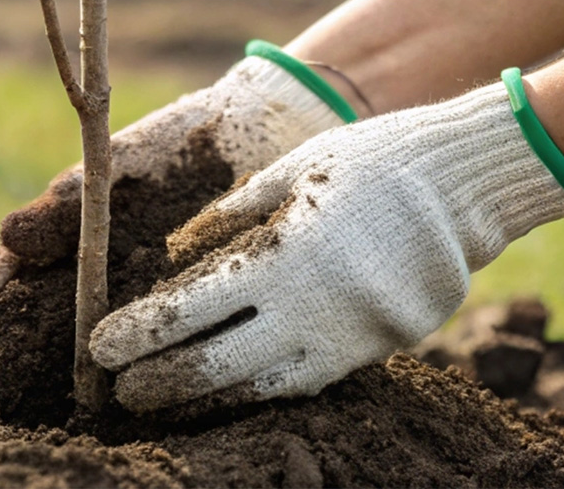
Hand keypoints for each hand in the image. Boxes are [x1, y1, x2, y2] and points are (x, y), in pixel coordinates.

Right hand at [0, 44, 355, 350]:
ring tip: (73, 397)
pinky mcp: (194, 304)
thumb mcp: (111, 168)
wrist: (253, 134)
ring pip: (105, 334)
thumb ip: (65, 205)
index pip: (17, 277)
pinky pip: (168, 336)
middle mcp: (99, 269)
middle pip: (49, 316)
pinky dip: (154, 354)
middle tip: (8, 383)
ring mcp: (143, 290)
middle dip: (28, 349)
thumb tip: (8, 239)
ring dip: (89, 364)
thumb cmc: (171, 147)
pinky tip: (149, 378)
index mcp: (71, 234)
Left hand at [89, 79, 563, 412]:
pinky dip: (260, 389)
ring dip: (205, 399)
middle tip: (117, 392)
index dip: (138, 336)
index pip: (189, 311)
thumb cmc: (367, 161)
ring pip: (261, 388)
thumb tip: (172, 259)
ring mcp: (351, 336)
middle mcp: (314, 306)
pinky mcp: (380, 350)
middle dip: (159, 383)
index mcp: (282, 254)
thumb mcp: (287, 172)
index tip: (98, 349)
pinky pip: (306, 381)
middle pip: (216, 366)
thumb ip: (228, 220)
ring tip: (163, 402)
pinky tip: (228, 392)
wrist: (465, 181)